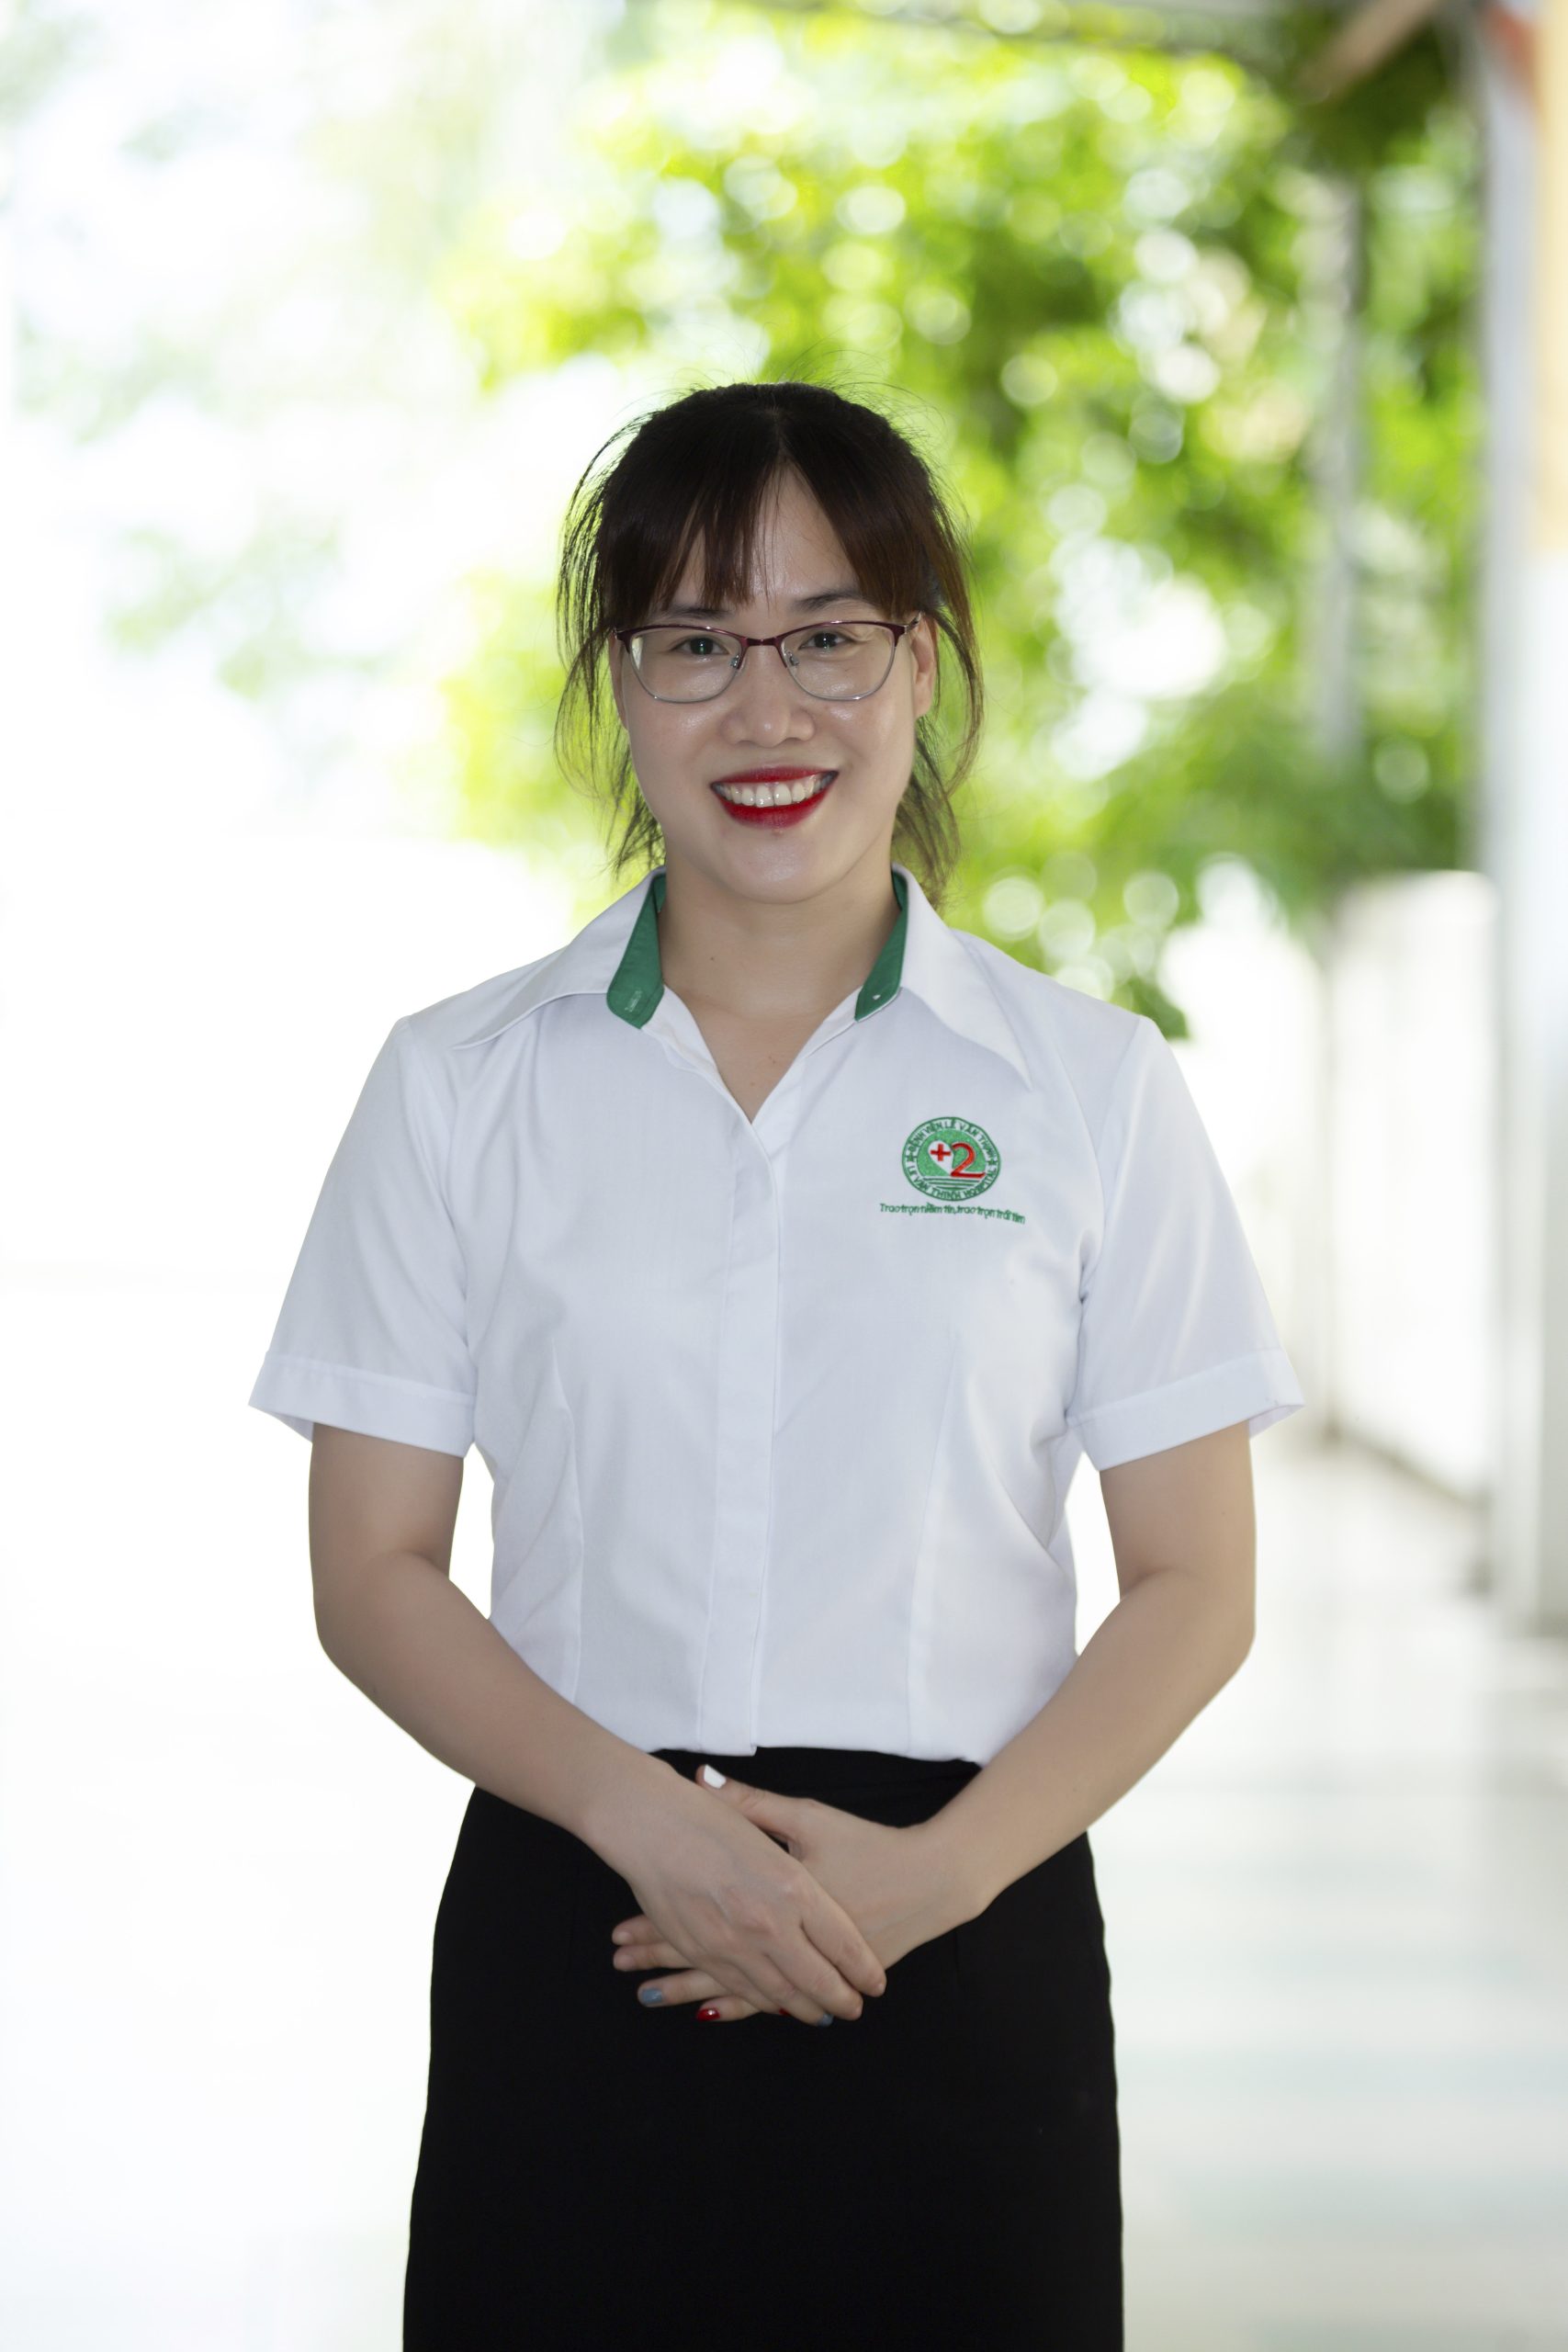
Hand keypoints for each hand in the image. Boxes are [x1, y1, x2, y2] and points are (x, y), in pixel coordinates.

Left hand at [607, 1762, 963, 2022]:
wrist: (926, 1881)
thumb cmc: (866, 1845)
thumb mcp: (808, 1817)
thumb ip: (751, 1803)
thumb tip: (701, 1777)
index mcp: (774, 1897)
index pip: (705, 1916)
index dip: (659, 1925)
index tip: (620, 1931)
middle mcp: (783, 1938)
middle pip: (712, 1958)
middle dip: (664, 1964)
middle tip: (621, 1966)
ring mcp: (803, 1966)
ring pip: (734, 1987)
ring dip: (689, 1990)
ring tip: (645, 1995)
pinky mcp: (819, 1981)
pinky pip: (768, 2000)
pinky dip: (734, 2005)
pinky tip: (705, 2011)